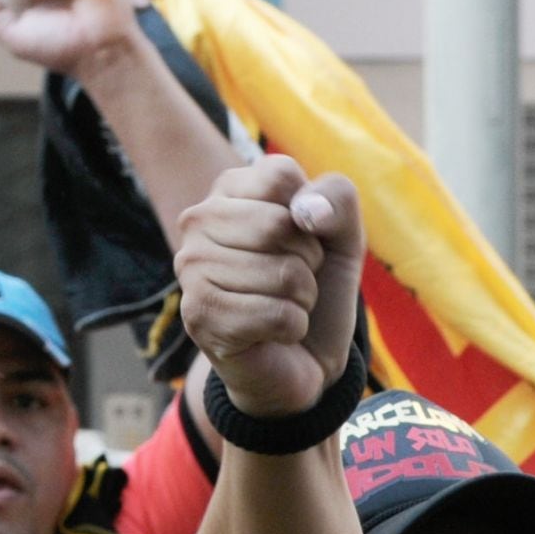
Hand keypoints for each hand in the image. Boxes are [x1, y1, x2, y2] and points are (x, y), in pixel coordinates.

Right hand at [176, 156, 364, 417]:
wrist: (303, 357)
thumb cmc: (317, 286)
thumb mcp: (342, 234)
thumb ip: (337, 199)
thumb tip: (306, 212)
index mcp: (229, 188)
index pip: (282, 176)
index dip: (313, 216)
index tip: (302, 240)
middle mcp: (198, 220)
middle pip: (282, 224)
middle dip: (308, 262)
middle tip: (293, 280)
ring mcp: (192, 267)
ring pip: (283, 273)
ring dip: (302, 299)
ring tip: (282, 305)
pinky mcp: (199, 314)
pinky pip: (277, 314)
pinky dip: (293, 327)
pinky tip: (274, 332)